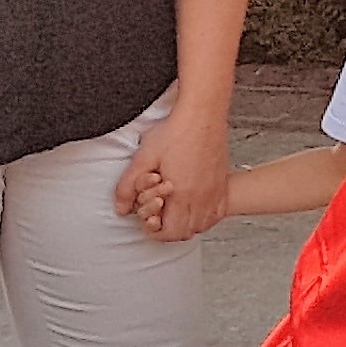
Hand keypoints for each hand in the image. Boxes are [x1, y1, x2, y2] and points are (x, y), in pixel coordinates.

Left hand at [113, 102, 231, 241]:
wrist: (203, 113)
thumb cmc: (176, 131)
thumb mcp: (143, 158)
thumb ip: (127, 187)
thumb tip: (122, 208)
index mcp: (181, 194)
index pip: (171, 233)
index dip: (156, 232)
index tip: (149, 221)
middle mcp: (201, 196)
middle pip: (187, 232)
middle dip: (170, 230)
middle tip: (160, 216)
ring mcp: (215, 190)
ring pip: (203, 224)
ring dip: (188, 224)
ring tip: (176, 211)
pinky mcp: (223, 182)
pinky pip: (218, 212)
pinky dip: (206, 215)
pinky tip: (196, 205)